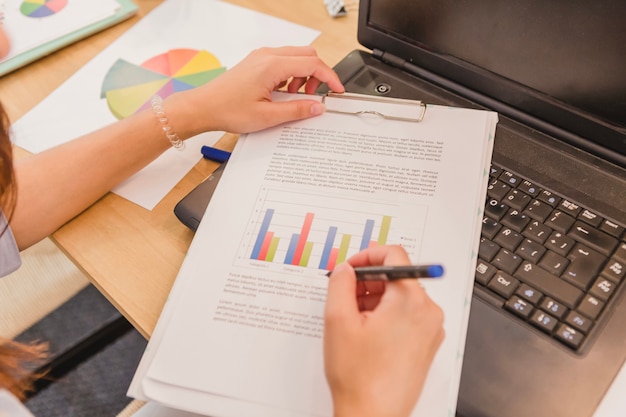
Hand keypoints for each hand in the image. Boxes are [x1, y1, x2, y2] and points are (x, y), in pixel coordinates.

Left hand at [166, 46, 344, 135]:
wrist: (203, 107)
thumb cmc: (228, 110)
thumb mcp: (268, 117)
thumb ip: (297, 110)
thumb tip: (317, 107)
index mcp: (272, 65)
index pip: (313, 63)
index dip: (330, 77)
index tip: (337, 90)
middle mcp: (267, 56)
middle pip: (307, 55)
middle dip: (318, 75)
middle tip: (315, 96)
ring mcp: (261, 57)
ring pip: (296, 57)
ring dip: (303, 75)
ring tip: (295, 97)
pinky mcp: (256, 62)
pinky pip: (283, 61)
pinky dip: (291, 74)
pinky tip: (283, 93)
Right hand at [324, 245, 444, 416]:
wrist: (372, 415)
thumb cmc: (359, 377)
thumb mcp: (338, 320)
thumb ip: (340, 283)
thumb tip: (346, 269)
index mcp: (409, 300)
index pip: (394, 254)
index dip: (367, 256)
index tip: (351, 268)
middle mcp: (427, 311)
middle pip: (398, 276)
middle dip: (368, 281)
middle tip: (344, 295)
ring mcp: (430, 328)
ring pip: (401, 296)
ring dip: (375, 299)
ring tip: (353, 320)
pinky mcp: (427, 343)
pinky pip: (408, 314)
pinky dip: (387, 314)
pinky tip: (366, 332)